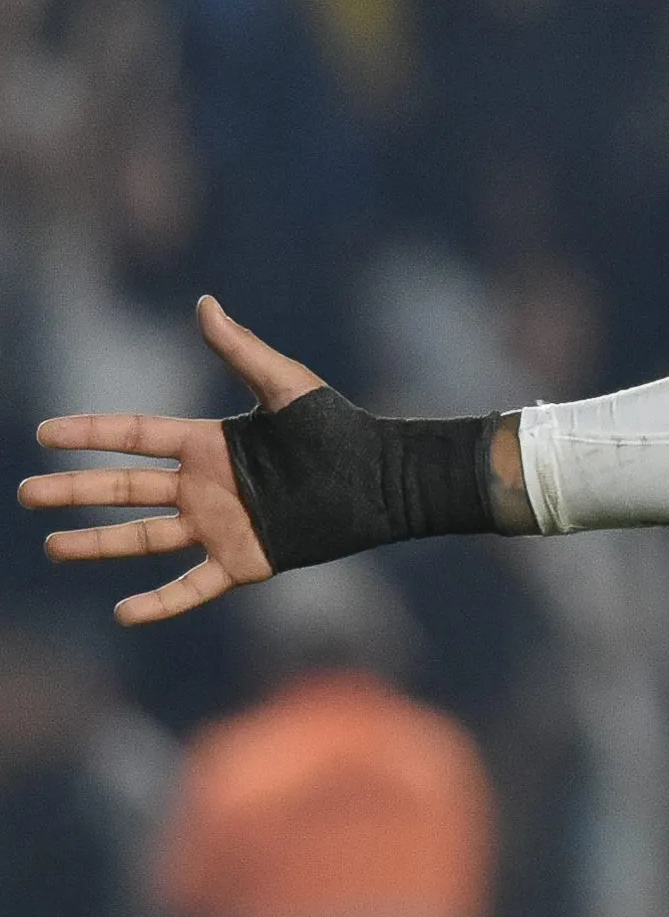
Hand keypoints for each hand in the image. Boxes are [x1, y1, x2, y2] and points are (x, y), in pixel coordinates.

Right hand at [20, 297, 320, 624]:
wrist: (384, 481)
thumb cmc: (341, 430)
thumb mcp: (287, 387)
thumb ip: (241, 351)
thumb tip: (204, 304)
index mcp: (209, 444)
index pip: (135, 437)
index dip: (90, 433)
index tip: (44, 434)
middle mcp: (206, 486)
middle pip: (125, 488)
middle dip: (75, 490)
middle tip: (27, 494)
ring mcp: (221, 526)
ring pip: (144, 538)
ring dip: (98, 543)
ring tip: (52, 546)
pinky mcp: (245, 561)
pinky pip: (194, 586)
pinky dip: (161, 602)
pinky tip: (123, 612)